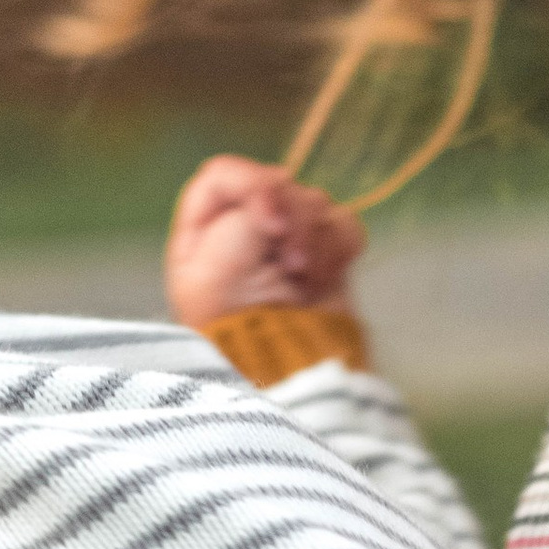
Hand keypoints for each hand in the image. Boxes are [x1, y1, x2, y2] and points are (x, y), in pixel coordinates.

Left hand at [166, 155, 364, 328]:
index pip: (226, 174)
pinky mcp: (325, 255)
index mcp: (204, 229)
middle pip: (278, 183)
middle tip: (292, 265)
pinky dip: (338, 252)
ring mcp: (286, 240)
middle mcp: (244, 227)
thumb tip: (282, 189)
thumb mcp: (218, 268)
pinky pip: (344, 226)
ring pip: (315, 204)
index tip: (272, 224)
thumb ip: (245, 214)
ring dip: (315, 244)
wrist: (289, 374)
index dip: (254, 187)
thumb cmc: (238, 329)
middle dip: (293, 222)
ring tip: (303, 283)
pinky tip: (321, 283)